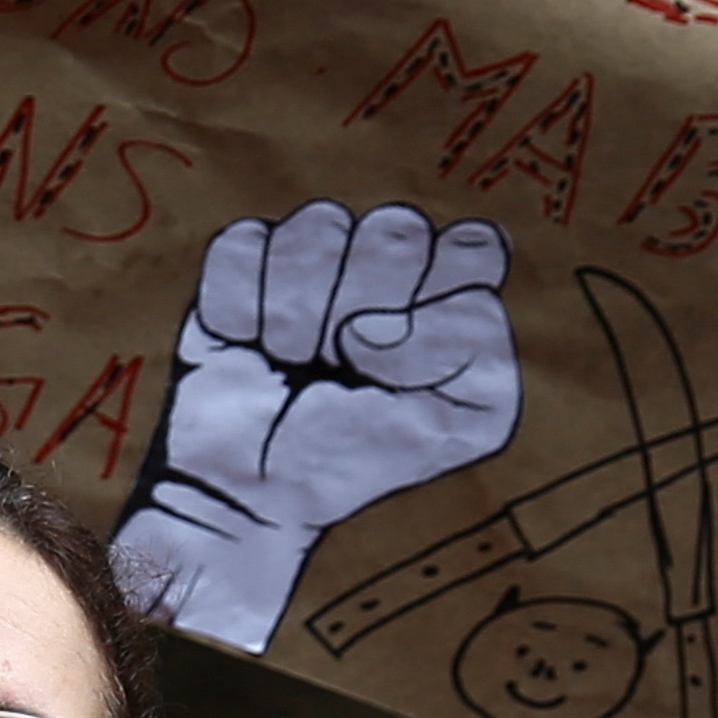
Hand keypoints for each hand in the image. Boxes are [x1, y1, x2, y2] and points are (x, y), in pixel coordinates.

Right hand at [112, 204, 518, 654]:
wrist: (261, 490)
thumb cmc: (365, 453)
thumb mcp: (465, 423)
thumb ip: (474, 350)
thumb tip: (375, 324)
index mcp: (454, 287)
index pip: (474, 247)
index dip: (442, 307)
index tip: (414, 366)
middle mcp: (391, 256)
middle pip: (398, 228)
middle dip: (370, 309)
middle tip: (349, 367)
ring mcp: (316, 251)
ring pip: (322, 227)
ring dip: (302, 315)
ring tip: (298, 362)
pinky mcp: (246, 258)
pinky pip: (247, 245)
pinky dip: (243, 309)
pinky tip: (251, 344)